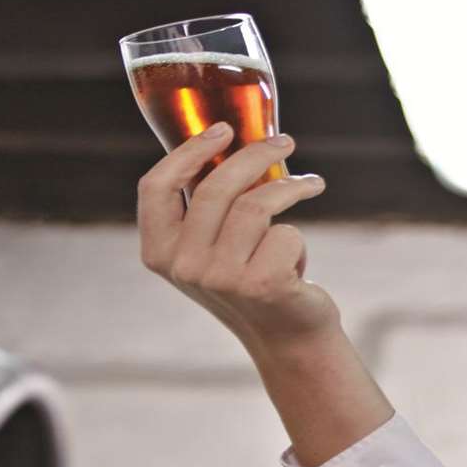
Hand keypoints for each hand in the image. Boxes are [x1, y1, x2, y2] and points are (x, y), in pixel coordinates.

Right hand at [137, 125, 335, 349]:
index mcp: (159, 252)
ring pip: (256, 206)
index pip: (156, 187)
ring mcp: (220, 278)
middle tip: (285, 142)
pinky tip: (298, 260)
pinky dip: (299, 239)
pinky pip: (286, 232)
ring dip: (291, 188)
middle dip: (256, 154)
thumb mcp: (213, 247)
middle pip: (216, 187)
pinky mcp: (261, 285)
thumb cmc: (250, 280)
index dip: (188, 151)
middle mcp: (183, 267)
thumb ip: (206, 206)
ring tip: (310, 185)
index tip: (223, 129)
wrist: (285, 337)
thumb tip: (230, 138)